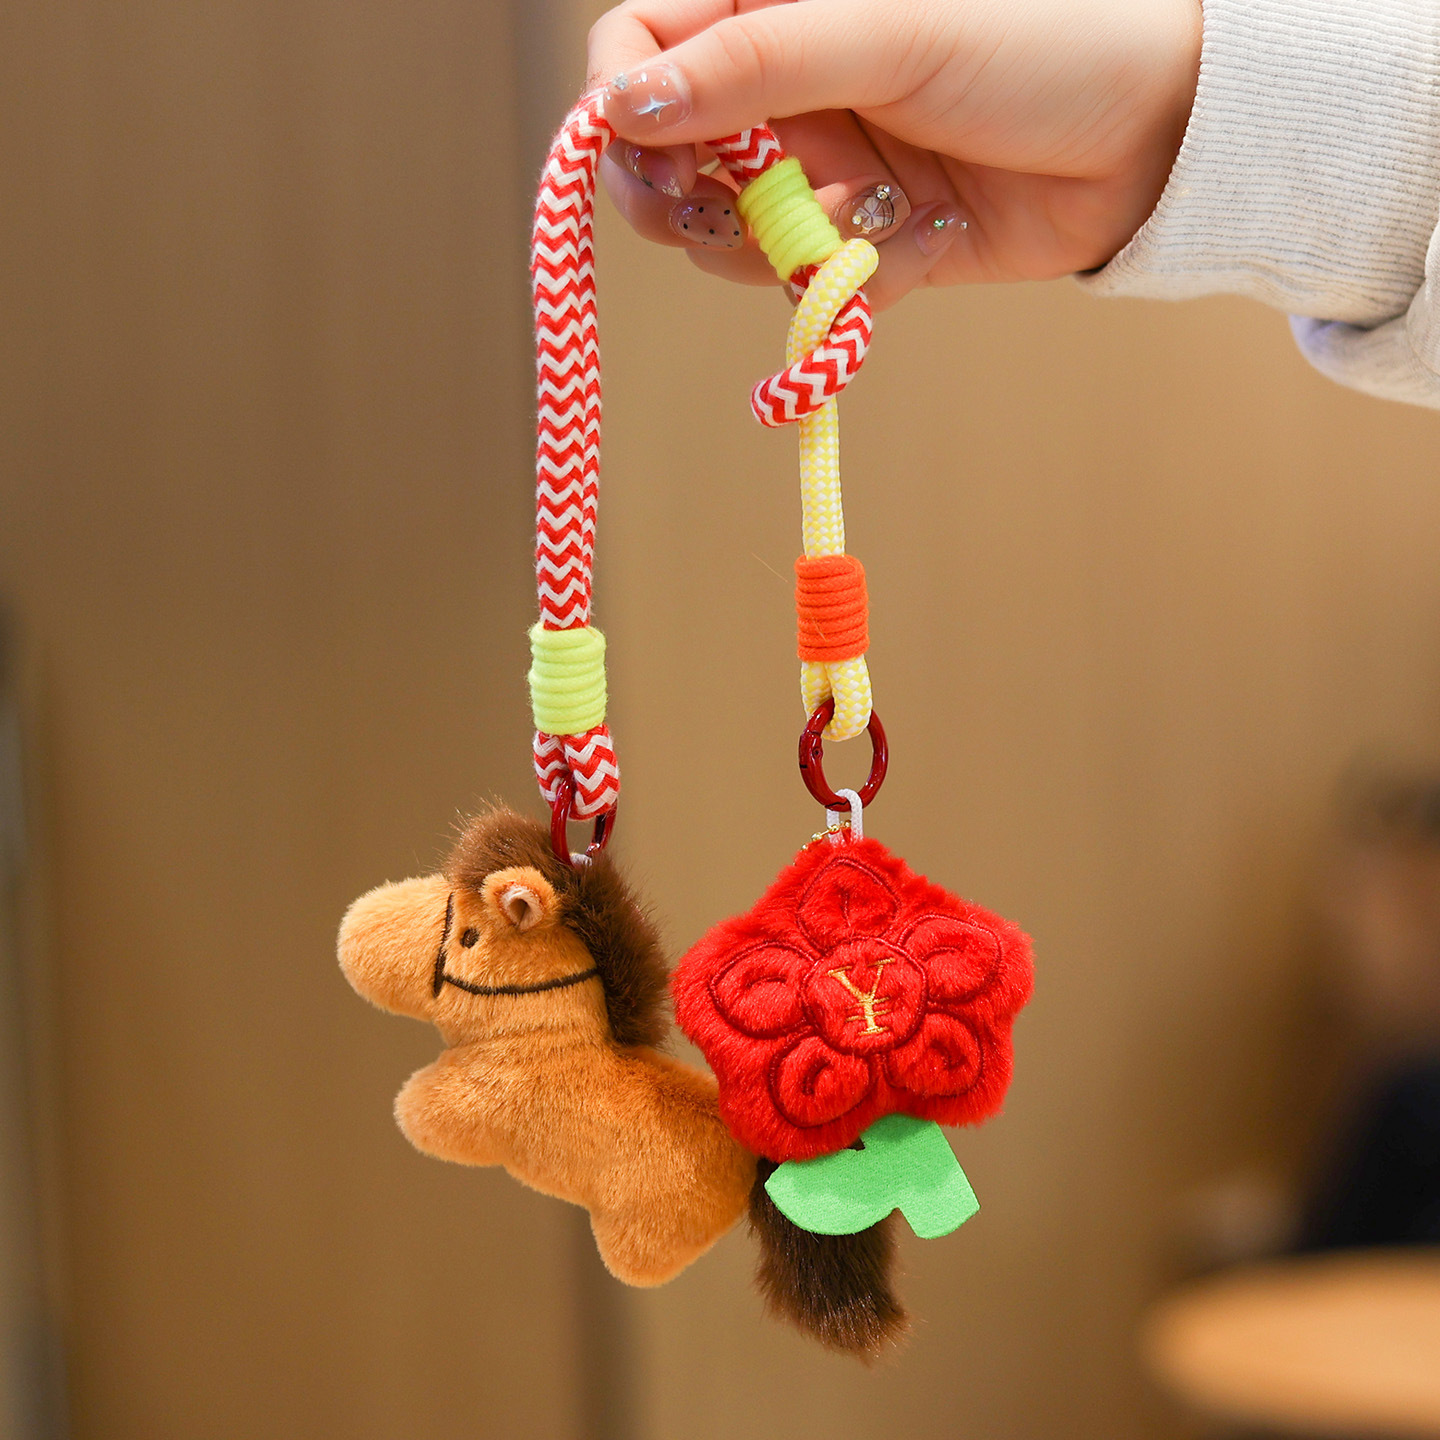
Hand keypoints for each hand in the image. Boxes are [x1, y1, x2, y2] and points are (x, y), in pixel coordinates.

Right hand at [587, 0, 1200, 306]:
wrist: (1155, 137)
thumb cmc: (1040, 44)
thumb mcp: (886, 32)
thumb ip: (750, 65)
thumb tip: (618, 106)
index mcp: (775, 8)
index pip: (642, 45)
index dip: (620, 103)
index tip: (645, 154)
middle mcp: (786, 90)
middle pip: (666, 159)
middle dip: (681, 201)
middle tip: (715, 221)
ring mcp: (822, 170)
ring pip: (730, 238)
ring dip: (774, 250)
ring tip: (851, 226)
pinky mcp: (862, 244)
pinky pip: (812, 285)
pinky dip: (851, 282)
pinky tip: (916, 244)